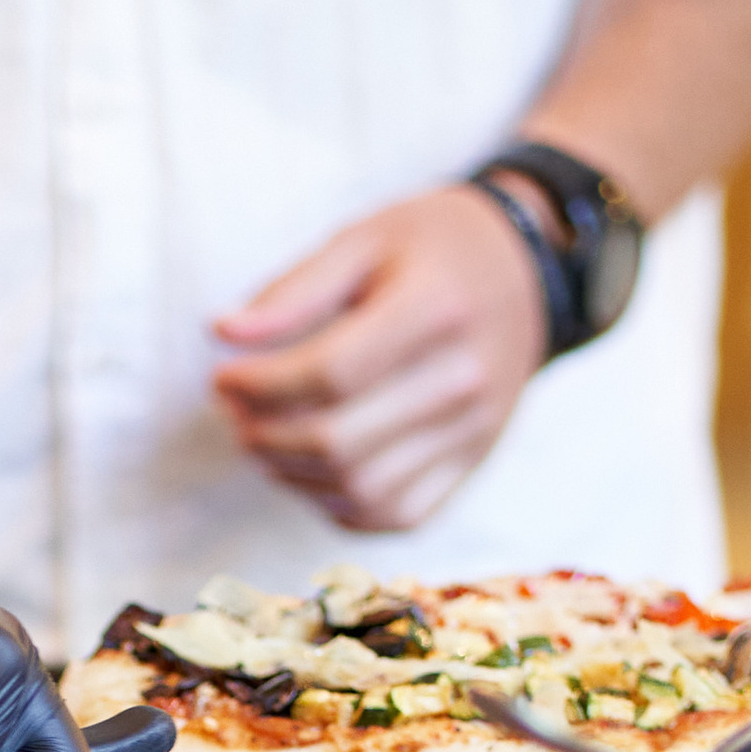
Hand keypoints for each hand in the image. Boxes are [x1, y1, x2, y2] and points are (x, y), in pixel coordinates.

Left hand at [210, 185, 547, 532]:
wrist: (528, 272)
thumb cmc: (434, 248)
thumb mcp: (366, 238)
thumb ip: (295, 288)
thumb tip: (223, 333)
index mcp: (436, 310)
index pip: (330, 374)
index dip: (259, 385)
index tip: (223, 377)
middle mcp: (463, 380)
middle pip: (339, 441)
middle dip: (264, 434)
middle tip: (235, 412)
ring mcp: (472, 431)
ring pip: (360, 489)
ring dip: (291, 475)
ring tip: (261, 438)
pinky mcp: (472, 464)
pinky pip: (393, 513)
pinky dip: (337, 503)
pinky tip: (309, 469)